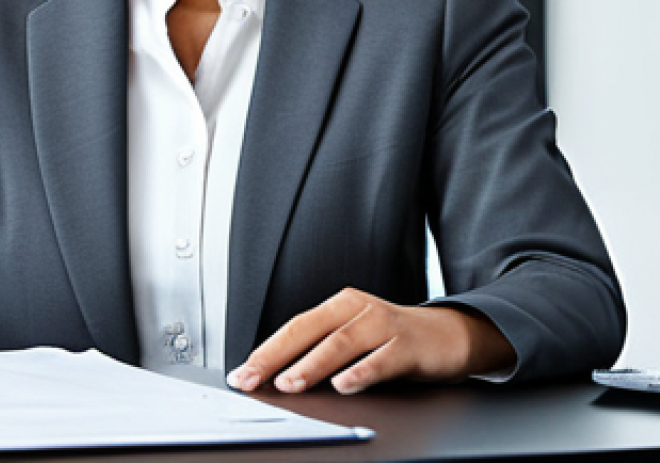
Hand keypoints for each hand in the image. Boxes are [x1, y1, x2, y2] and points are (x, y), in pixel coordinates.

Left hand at [226, 288, 515, 394]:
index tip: (241, 373)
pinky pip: (382, 359)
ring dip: (312, 364)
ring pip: (340, 344)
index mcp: (339, 306)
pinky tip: (344, 385)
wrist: (449, 334)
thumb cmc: (395, 339)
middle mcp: (357, 310)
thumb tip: (279, 376)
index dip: (266, 350)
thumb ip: (323, 352)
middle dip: (276, 356)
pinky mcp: (408, 345)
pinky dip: (361, 372)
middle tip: (252, 378)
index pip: (294, 327)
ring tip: (289, 383)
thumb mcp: (356, 339)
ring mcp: (383, 325)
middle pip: (309, 331)